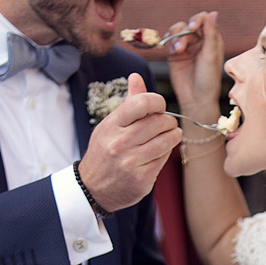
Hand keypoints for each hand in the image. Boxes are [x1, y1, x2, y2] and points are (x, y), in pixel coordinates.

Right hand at [76, 75, 181, 212]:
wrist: (92, 188)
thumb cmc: (104, 151)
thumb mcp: (110, 125)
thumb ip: (128, 102)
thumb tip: (136, 77)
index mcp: (111, 125)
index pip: (141, 103)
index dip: (157, 102)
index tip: (159, 107)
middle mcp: (119, 143)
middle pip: (157, 123)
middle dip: (168, 121)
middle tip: (168, 123)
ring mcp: (130, 163)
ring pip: (164, 142)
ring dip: (173, 136)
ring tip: (173, 134)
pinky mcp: (141, 179)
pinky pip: (163, 159)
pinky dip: (167, 153)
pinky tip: (163, 150)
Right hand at [166, 10, 224, 120]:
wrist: (196, 99)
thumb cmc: (208, 79)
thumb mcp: (211, 56)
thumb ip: (211, 34)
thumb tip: (213, 12)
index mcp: (212, 39)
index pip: (204, 20)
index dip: (198, 19)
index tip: (193, 26)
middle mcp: (199, 41)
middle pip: (188, 24)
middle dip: (184, 31)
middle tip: (183, 45)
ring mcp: (186, 47)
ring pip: (177, 31)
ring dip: (175, 37)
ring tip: (178, 51)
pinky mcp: (175, 54)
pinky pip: (169, 41)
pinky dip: (168, 43)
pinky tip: (172, 51)